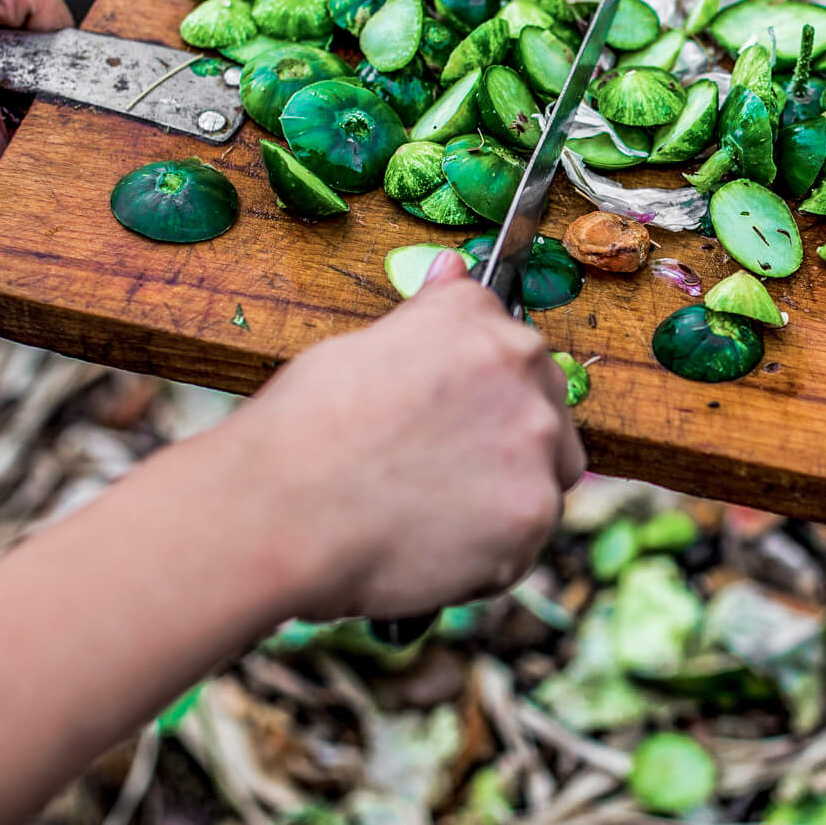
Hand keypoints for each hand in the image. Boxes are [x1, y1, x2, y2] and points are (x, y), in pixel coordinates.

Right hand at [214, 252, 586, 621]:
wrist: (279, 509)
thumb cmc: (304, 428)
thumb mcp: (364, 345)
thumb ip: (429, 319)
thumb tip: (452, 268)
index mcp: (482, 323)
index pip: (516, 353)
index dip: (481, 396)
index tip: (452, 421)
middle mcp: (525, 372)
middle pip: (546, 413)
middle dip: (504, 445)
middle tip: (437, 474)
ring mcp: (536, 447)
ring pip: (544, 480)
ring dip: (501, 501)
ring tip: (425, 517)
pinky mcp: (532, 517)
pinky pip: (524, 542)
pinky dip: (487, 556)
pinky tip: (428, 551)